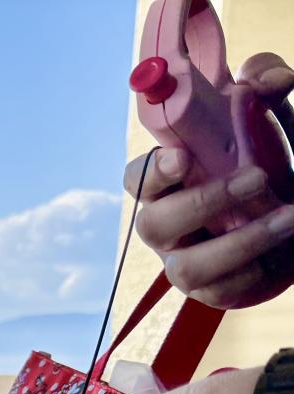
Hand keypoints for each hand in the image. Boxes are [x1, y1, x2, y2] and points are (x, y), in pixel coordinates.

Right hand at [125, 53, 293, 309]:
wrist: (293, 218)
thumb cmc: (265, 164)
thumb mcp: (268, 118)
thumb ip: (264, 85)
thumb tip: (268, 81)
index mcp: (170, 181)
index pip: (137, 177)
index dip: (152, 170)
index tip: (182, 156)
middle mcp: (167, 223)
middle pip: (153, 224)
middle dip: (203, 202)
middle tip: (257, 178)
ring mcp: (185, 260)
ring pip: (187, 267)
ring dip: (240, 241)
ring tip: (290, 217)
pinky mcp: (211, 291)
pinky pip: (220, 290)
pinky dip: (254, 269)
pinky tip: (284, 247)